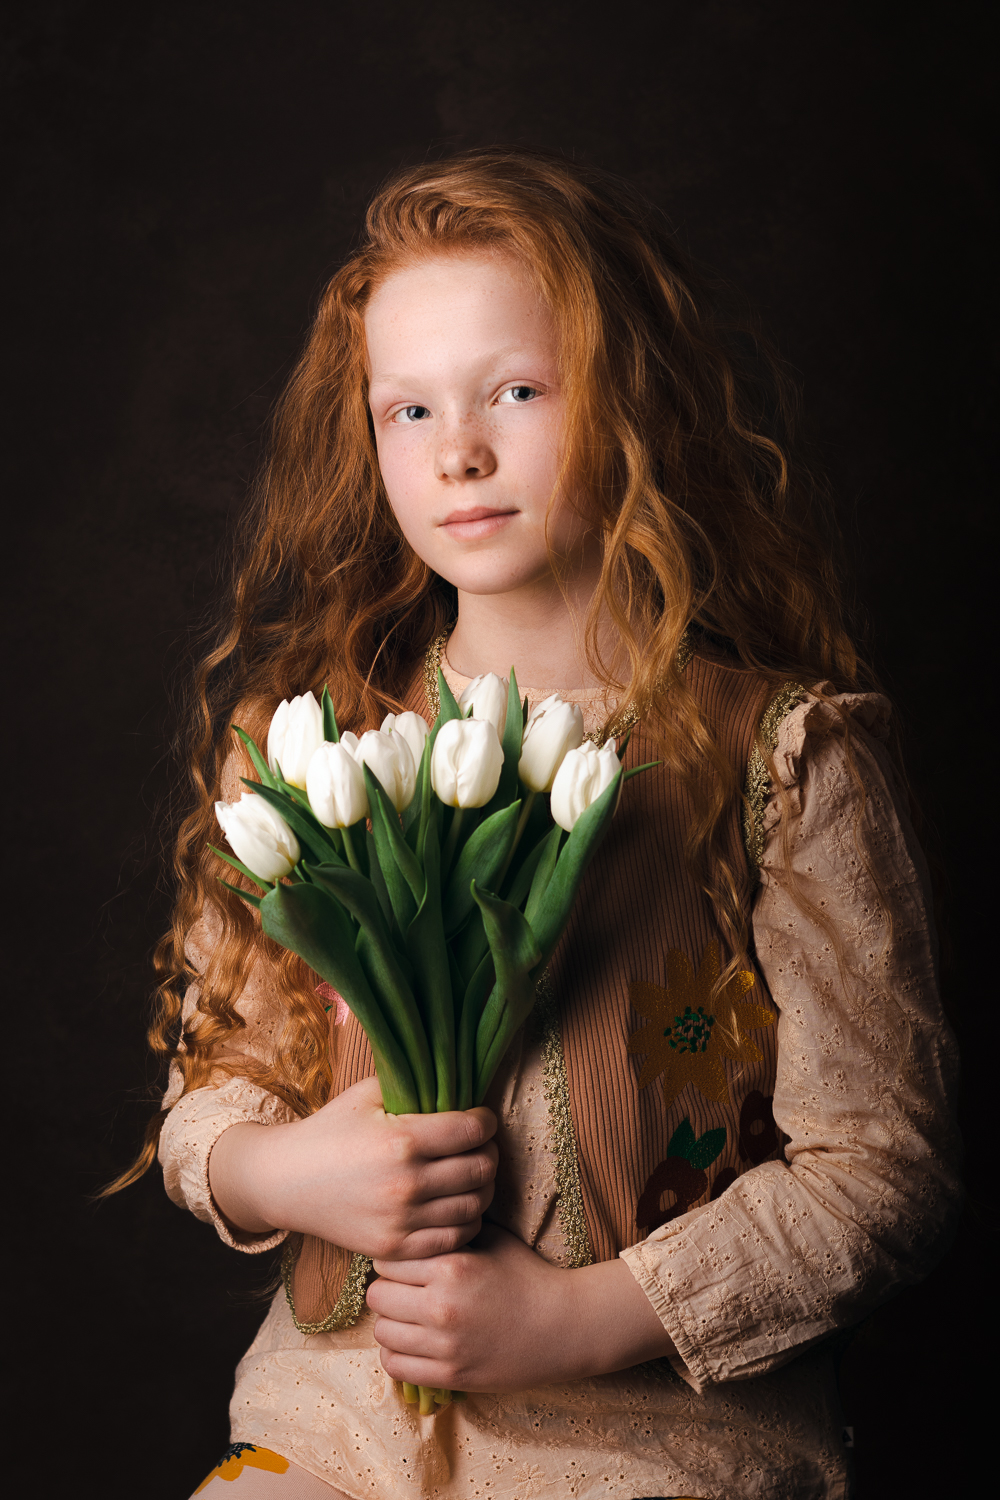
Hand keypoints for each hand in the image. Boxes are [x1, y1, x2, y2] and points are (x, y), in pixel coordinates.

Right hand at [208, 1076, 497, 1258]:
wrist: (286, 1181)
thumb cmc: (330, 1131)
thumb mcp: (367, 1094)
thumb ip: (413, 1083)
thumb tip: (457, 1077)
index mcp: (402, 1140)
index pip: (474, 1130)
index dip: (486, 1121)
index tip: (481, 1119)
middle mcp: (406, 1184)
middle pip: (481, 1169)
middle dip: (488, 1152)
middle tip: (480, 1145)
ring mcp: (401, 1221)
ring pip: (475, 1206)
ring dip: (482, 1187)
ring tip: (471, 1174)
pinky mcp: (394, 1248)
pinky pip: (454, 1239)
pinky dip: (466, 1220)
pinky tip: (456, 1204)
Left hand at [366, 1223, 676, 1391]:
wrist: (563, 1325)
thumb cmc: (526, 1275)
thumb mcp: (491, 1238)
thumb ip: (451, 1228)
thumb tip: (415, 1212)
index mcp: (451, 1267)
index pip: (386, 1260)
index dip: (394, 1258)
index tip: (406, 1261)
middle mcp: (442, 1306)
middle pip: (378, 1296)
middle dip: (388, 1289)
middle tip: (405, 1289)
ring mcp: (445, 1346)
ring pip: (382, 1332)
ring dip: (391, 1322)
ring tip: (408, 1316)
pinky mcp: (449, 1375)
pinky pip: (395, 1365)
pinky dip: (396, 1353)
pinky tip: (413, 1341)